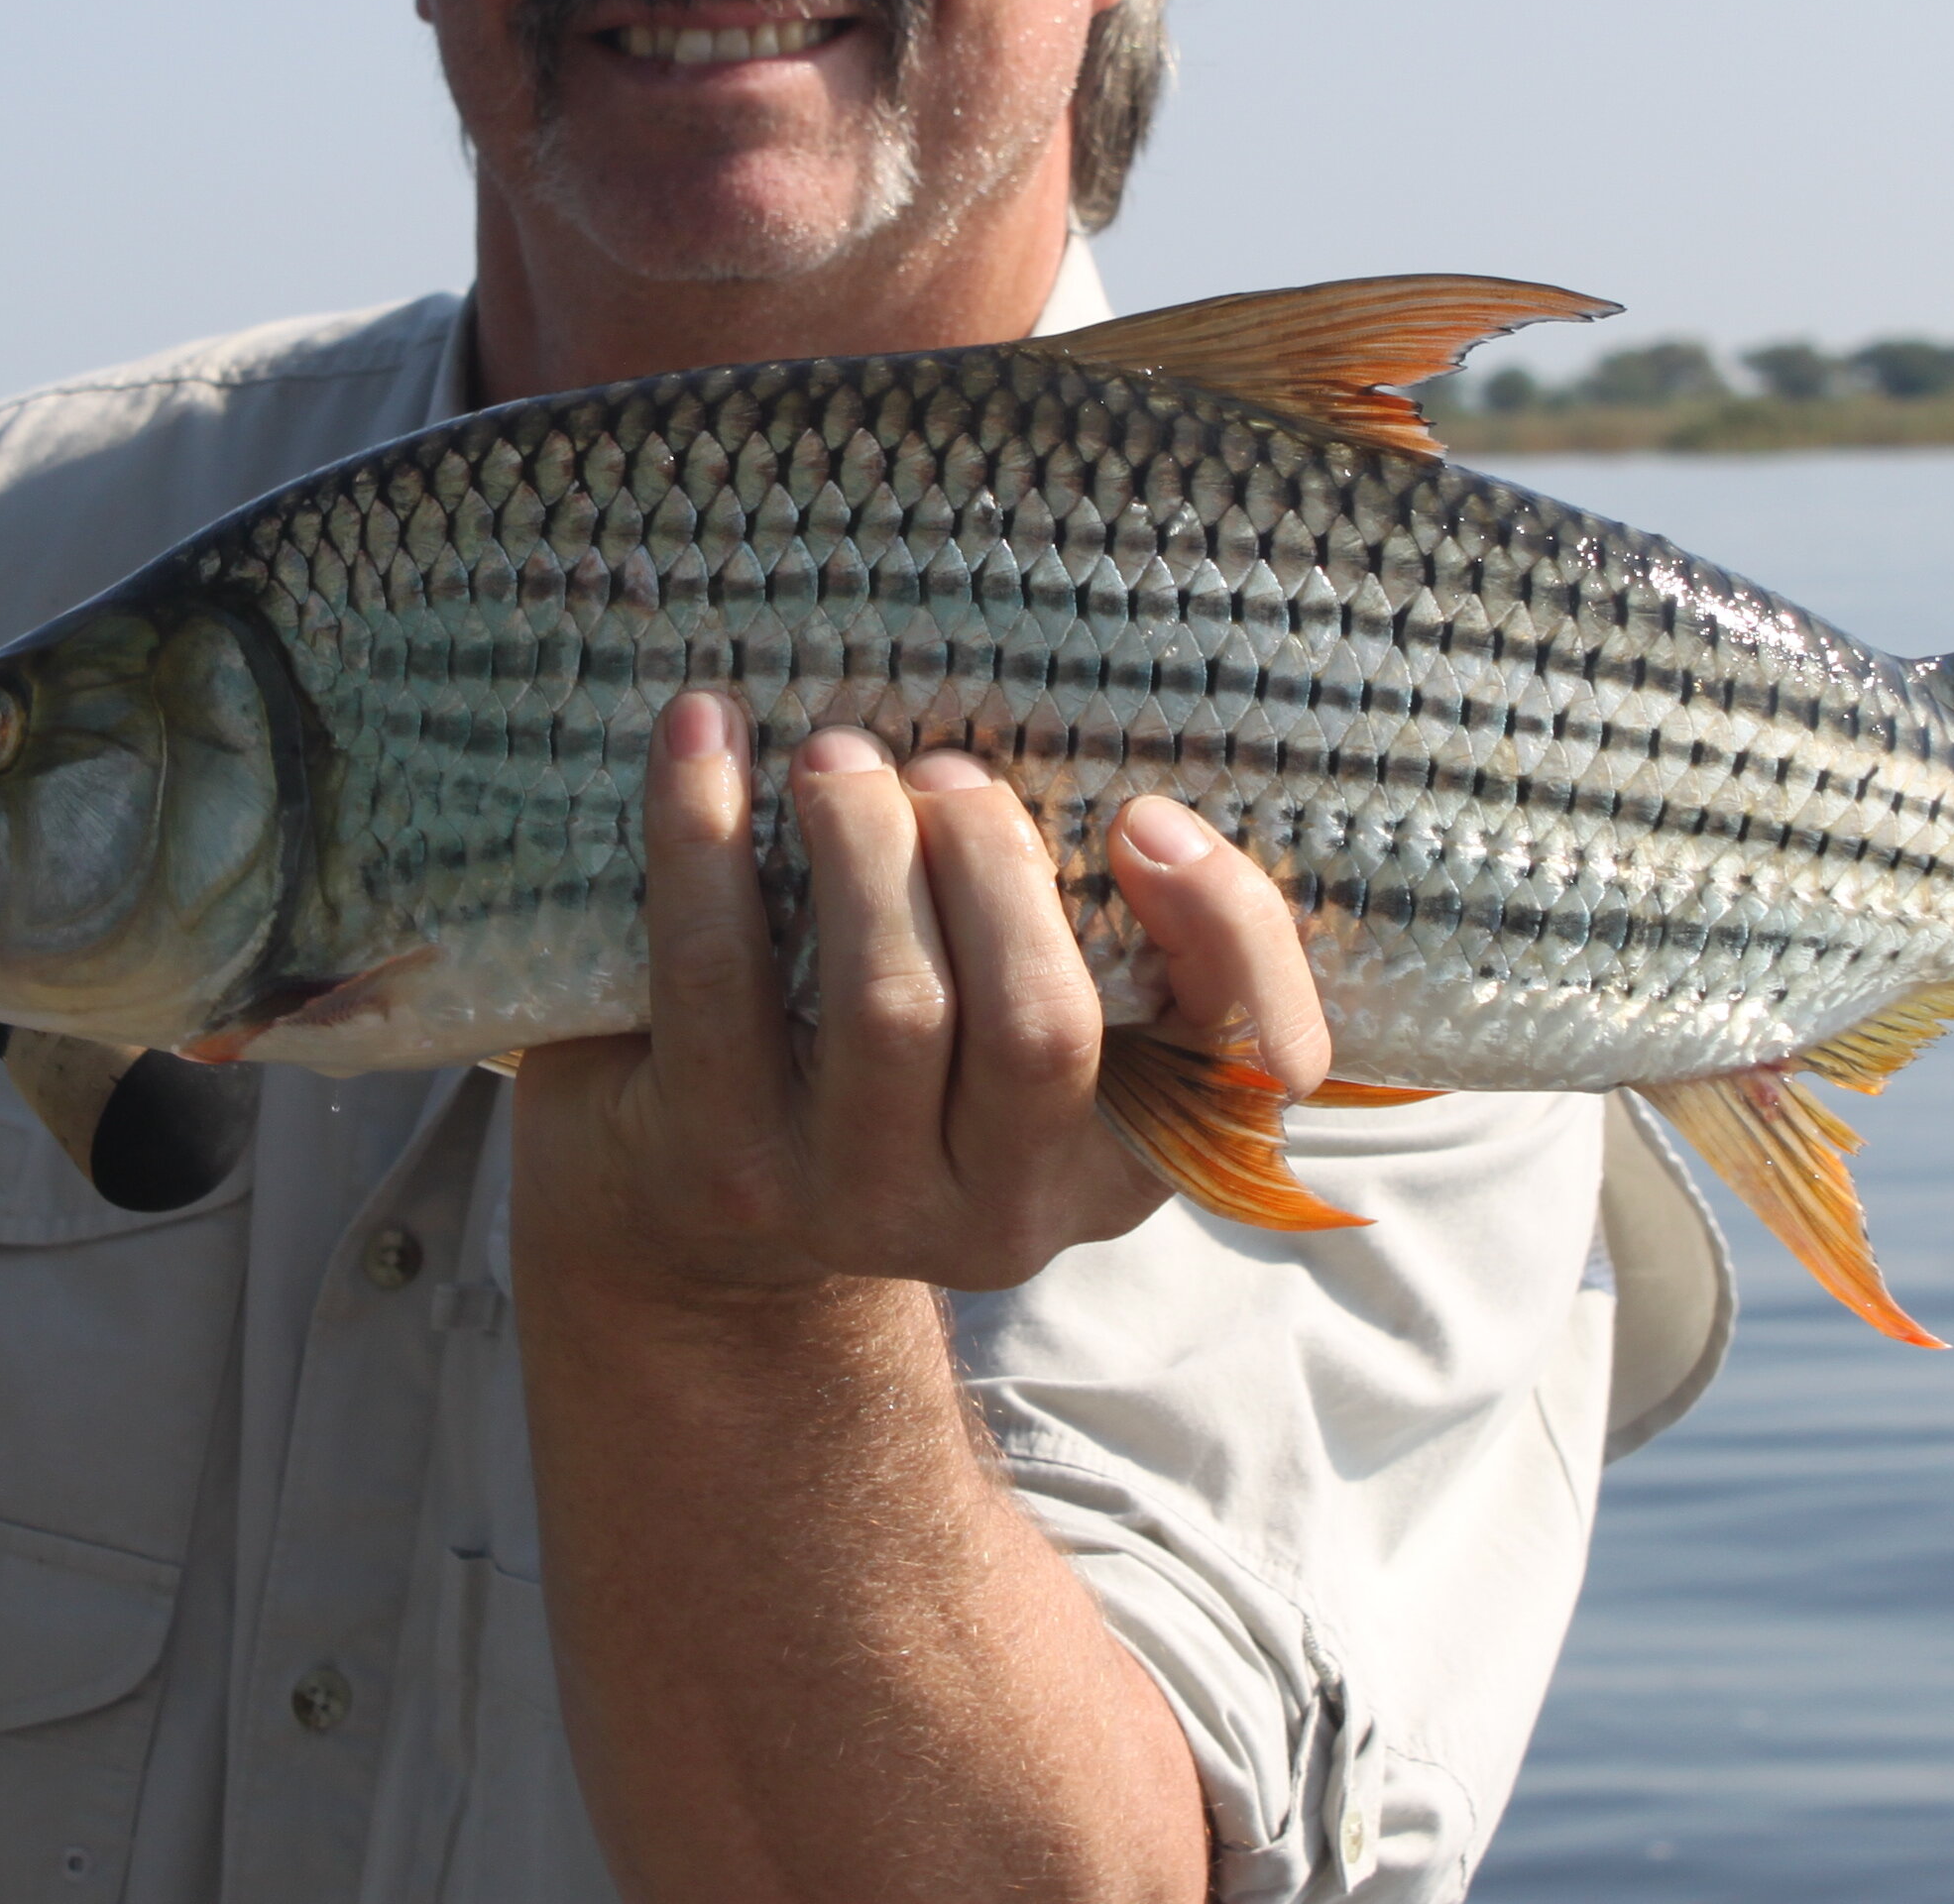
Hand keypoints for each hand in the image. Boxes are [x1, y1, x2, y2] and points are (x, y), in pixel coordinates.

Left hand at [513, 691, 1329, 1301]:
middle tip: (942, 768)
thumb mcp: (1033, 1021)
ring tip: (834, 754)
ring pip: (891, 1007)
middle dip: (991, 860)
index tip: (1144, 817)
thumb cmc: (909, 1063)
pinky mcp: (723, 1169)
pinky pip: (716, 977)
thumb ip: (1102, 923)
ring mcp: (858, 1206)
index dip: (1227, 932)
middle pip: (1040, 1025)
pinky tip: (701, 735)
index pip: (1252, 1064)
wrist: (707, 1218)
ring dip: (862, 839)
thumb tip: (1115, 774)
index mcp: (1125, 1156)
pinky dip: (702, 833)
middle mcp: (1006, 1213)